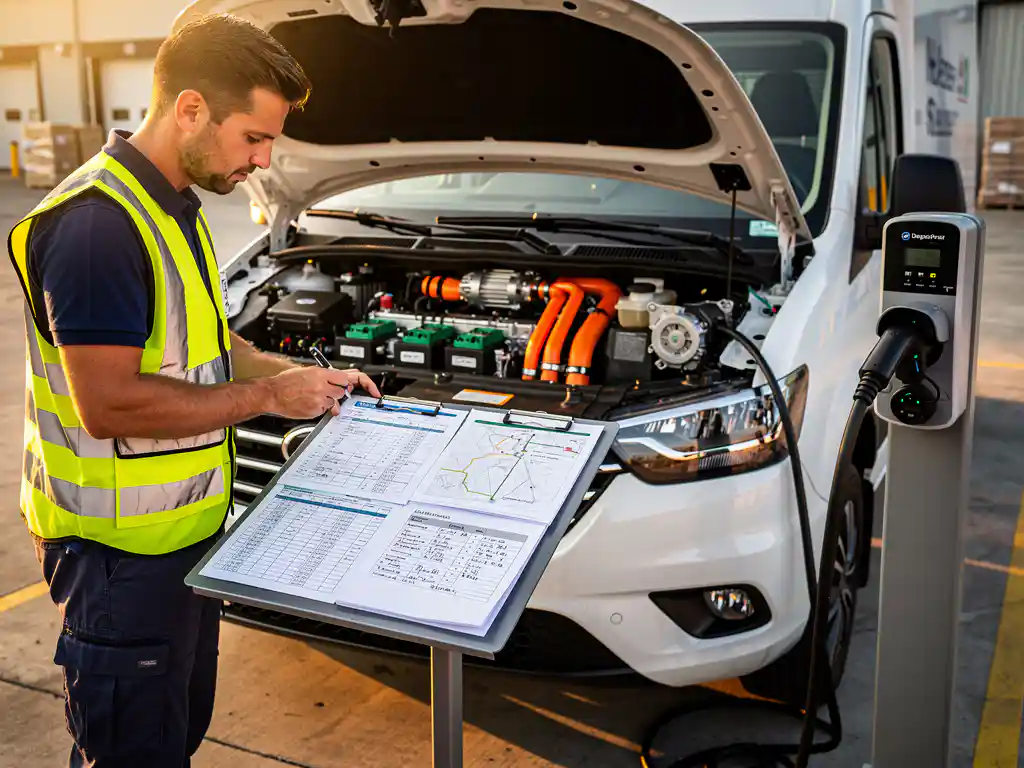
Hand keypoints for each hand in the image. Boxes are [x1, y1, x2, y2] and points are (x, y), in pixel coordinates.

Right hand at [264, 366, 380, 418]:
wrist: (272, 393)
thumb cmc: (287, 382)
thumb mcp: (309, 371)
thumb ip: (328, 375)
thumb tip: (345, 380)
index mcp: (322, 373)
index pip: (347, 378)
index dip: (356, 384)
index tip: (370, 390)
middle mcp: (322, 386)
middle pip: (343, 392)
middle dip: (338, 393)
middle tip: (326, 391)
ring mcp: (319, 400)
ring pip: (335, 403)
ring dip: (328, 401)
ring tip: (312, 396)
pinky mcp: (315, 410)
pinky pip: (325, 410)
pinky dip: (320, 408)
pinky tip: (308, 402)